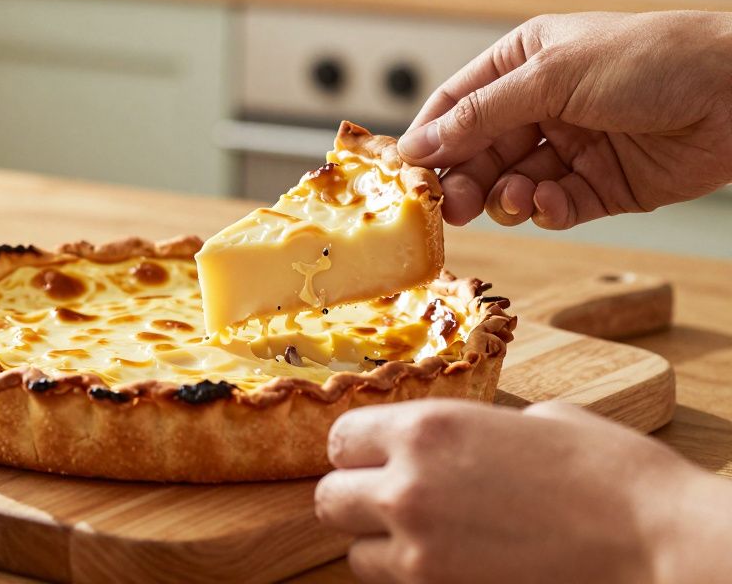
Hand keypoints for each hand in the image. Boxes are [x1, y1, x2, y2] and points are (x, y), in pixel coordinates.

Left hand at [314, 400, 731, 583]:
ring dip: (380, 546)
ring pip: (356, 554)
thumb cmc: (611, 474)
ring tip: (426, 540)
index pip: (340, 439)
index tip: (378, 458)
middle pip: (330, 499)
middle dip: (356, 500)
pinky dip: (410, 578)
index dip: (360, 451)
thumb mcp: (535, 420)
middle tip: (391, 503)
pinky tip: (451, 565)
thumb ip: (479, 428)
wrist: (656, 542)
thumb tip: (472, 436)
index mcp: (425, 428)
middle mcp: (406, 485)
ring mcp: (420, 548)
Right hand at [400, 11, 731, 228]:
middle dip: (464, 178)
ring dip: (507, 197)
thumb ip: (481, 115)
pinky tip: (554, 203)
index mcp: (525, 61)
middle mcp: (544, 104)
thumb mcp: (552, 76)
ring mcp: (574, 146)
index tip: (408, 172)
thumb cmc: (653, 60)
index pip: (457, 103)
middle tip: (451, 206)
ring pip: (513, 183)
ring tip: (516, 200)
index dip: (430, 137)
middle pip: (480, 151)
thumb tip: (419, 145)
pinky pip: (556, 206)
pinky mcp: (603, 186)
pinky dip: (548, 210)